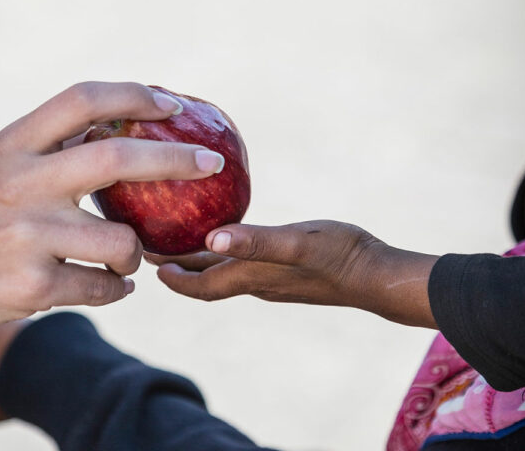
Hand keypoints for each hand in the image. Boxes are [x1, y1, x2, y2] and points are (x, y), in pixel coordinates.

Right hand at [0, 82, 224, 330]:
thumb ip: (50, 149)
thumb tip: (117, 132)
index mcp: (13, 146)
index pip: (82, 99)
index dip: (134, 95)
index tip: (171, 103)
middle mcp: (22, 183)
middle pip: (117, 158)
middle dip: (176, 158)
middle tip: (210, 162)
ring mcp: (28, 236)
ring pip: (122, 241)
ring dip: (136, 254)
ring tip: (125, 259)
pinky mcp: (33, 286)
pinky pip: (105, 287)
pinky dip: (118, 289)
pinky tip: (110, 286)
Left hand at [146, 220, 438, 327]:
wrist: (376, 275)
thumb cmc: (339, 255)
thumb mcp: (297, 243)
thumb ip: (255, 242)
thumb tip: (210, 239)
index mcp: (252, 276)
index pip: (200, 285)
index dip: (173, 279)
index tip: (148, 264)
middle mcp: (256, 282)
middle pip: (207, 281)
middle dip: (179, 269)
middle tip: (154, 250)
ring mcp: (273, 279)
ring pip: (225, 274)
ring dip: (200, 264)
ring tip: (182, 244)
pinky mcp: (288, 272)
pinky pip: (246, 264)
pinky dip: (227, 254)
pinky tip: (232, 238)